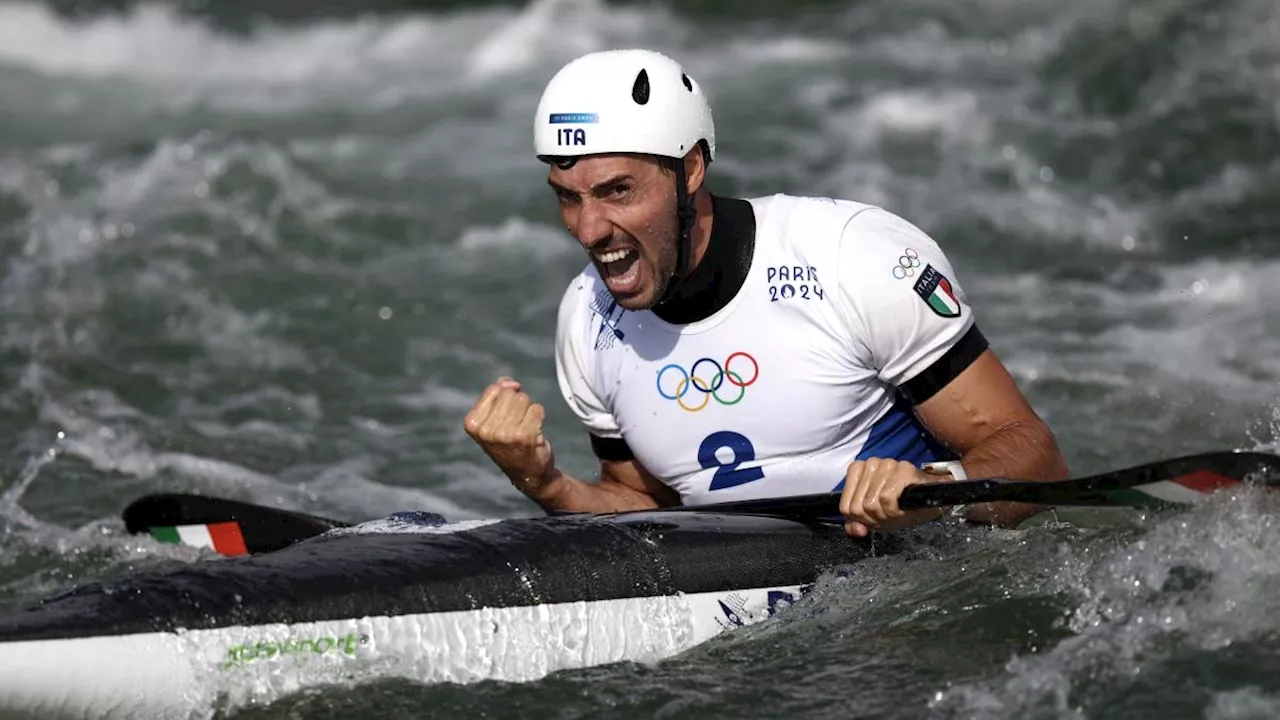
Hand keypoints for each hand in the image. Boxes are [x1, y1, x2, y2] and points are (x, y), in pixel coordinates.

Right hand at [463, 377, 556, 494]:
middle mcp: (486, 430)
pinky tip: (534, 432)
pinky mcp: (524, 435)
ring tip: (524, 428)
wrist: (527, 474)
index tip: (506, 416)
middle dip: (517, 404)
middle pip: (510, 393)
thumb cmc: (510, 444)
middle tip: (516, 424)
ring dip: (528, 411)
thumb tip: (508, 382)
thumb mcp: (494, 420)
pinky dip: (538, 416)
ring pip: (524, 399)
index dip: (505, 396)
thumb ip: (497, 395)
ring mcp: (505, 433)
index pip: (494, 389)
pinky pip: (537, 408)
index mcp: (472, 424)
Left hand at [839, 458, 942, 537]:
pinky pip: (886, 498)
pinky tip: (902, 507)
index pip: (845, 506)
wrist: (929, 501)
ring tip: (895, 510)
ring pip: (871, 503)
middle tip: (887, 515)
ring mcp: (888, 464)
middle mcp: (871, 463)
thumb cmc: (900, 506)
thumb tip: (857, 530)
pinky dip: (894, 510)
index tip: (874, 517)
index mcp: (858, 470)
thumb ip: (856, 524)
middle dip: (874, 518)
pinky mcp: (904, 470)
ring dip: (885, 514)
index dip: (860, 519)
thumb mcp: (873, 517)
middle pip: (858, 506)